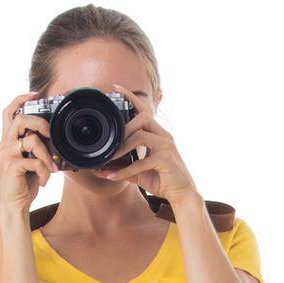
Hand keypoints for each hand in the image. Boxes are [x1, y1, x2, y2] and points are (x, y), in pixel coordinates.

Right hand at [0, 92, 56, 215]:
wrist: (13, 208)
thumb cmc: (22, 185)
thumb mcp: (30, 162)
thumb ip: (35, 148)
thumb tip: (51, 138)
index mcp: (7, 141)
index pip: (9, 112)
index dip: (20, 99)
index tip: (35, 94)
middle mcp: (4, 145)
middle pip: (20, 118)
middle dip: (40, 122)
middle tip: (51, 134)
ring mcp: (6, 155)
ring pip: (31, 140)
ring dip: (46, 154)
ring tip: (51, 168)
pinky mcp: (12, 167)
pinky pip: (35, 161)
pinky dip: (44, 170)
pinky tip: (45, 180)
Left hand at [95, 85, 199, 205]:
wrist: (182, 195)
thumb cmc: (163, 181)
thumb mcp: (140, 173)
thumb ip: (123, 168)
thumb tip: (101, 170)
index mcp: (158, 134)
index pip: (145, 110)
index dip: (131, 97)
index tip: (116, 88)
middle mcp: (163, 136)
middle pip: (142, 118)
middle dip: (123, 128)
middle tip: (109, 142)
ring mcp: (166, 147)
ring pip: (139, 137)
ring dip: (121, 148)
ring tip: (108, 159)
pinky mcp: (165, 160)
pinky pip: (141, 162)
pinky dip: (125, 170)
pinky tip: (114, 177)